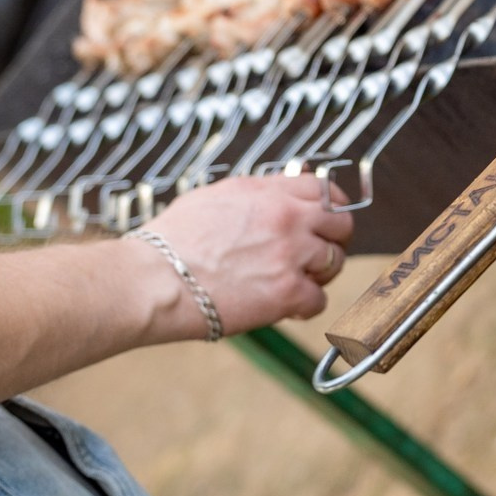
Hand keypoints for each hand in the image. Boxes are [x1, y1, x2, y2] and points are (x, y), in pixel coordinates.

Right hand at [139, 175, 353, 336]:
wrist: (154, 279)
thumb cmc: (171, 241)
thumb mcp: (215, 197)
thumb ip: (255, 193)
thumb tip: (279, 190)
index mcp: (268, 193)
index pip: (323, 189)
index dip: (330, 206)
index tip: (326, 220)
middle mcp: (286, 218)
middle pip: (341, 224)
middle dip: (333, 240)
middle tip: (316, 255)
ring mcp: (290, 254)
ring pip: (335, 261)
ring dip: (319, 274)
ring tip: (293, 282)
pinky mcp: (286, 292)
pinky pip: (318, 300)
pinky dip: (304, 306)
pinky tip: (284, 307)